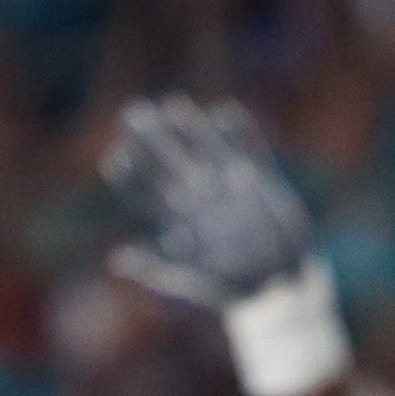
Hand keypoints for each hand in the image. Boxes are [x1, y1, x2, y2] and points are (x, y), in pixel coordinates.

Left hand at [102, 98, 316, 303]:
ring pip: (202, 143)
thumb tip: (117, 258)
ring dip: (188, 125)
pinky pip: (249, 145)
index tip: (119, 156)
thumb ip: (155, 269)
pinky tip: (224, 115)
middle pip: (166, 155)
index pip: (142, 186)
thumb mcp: (188, 283)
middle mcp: (197, 191)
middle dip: (149, 134)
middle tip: (134, 114)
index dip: (129, 169)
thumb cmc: (227, 287)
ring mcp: (227, 181)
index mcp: (173, 215)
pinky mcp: (260, 177)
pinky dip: (239, 129)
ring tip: (174, 108)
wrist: (277, 285)